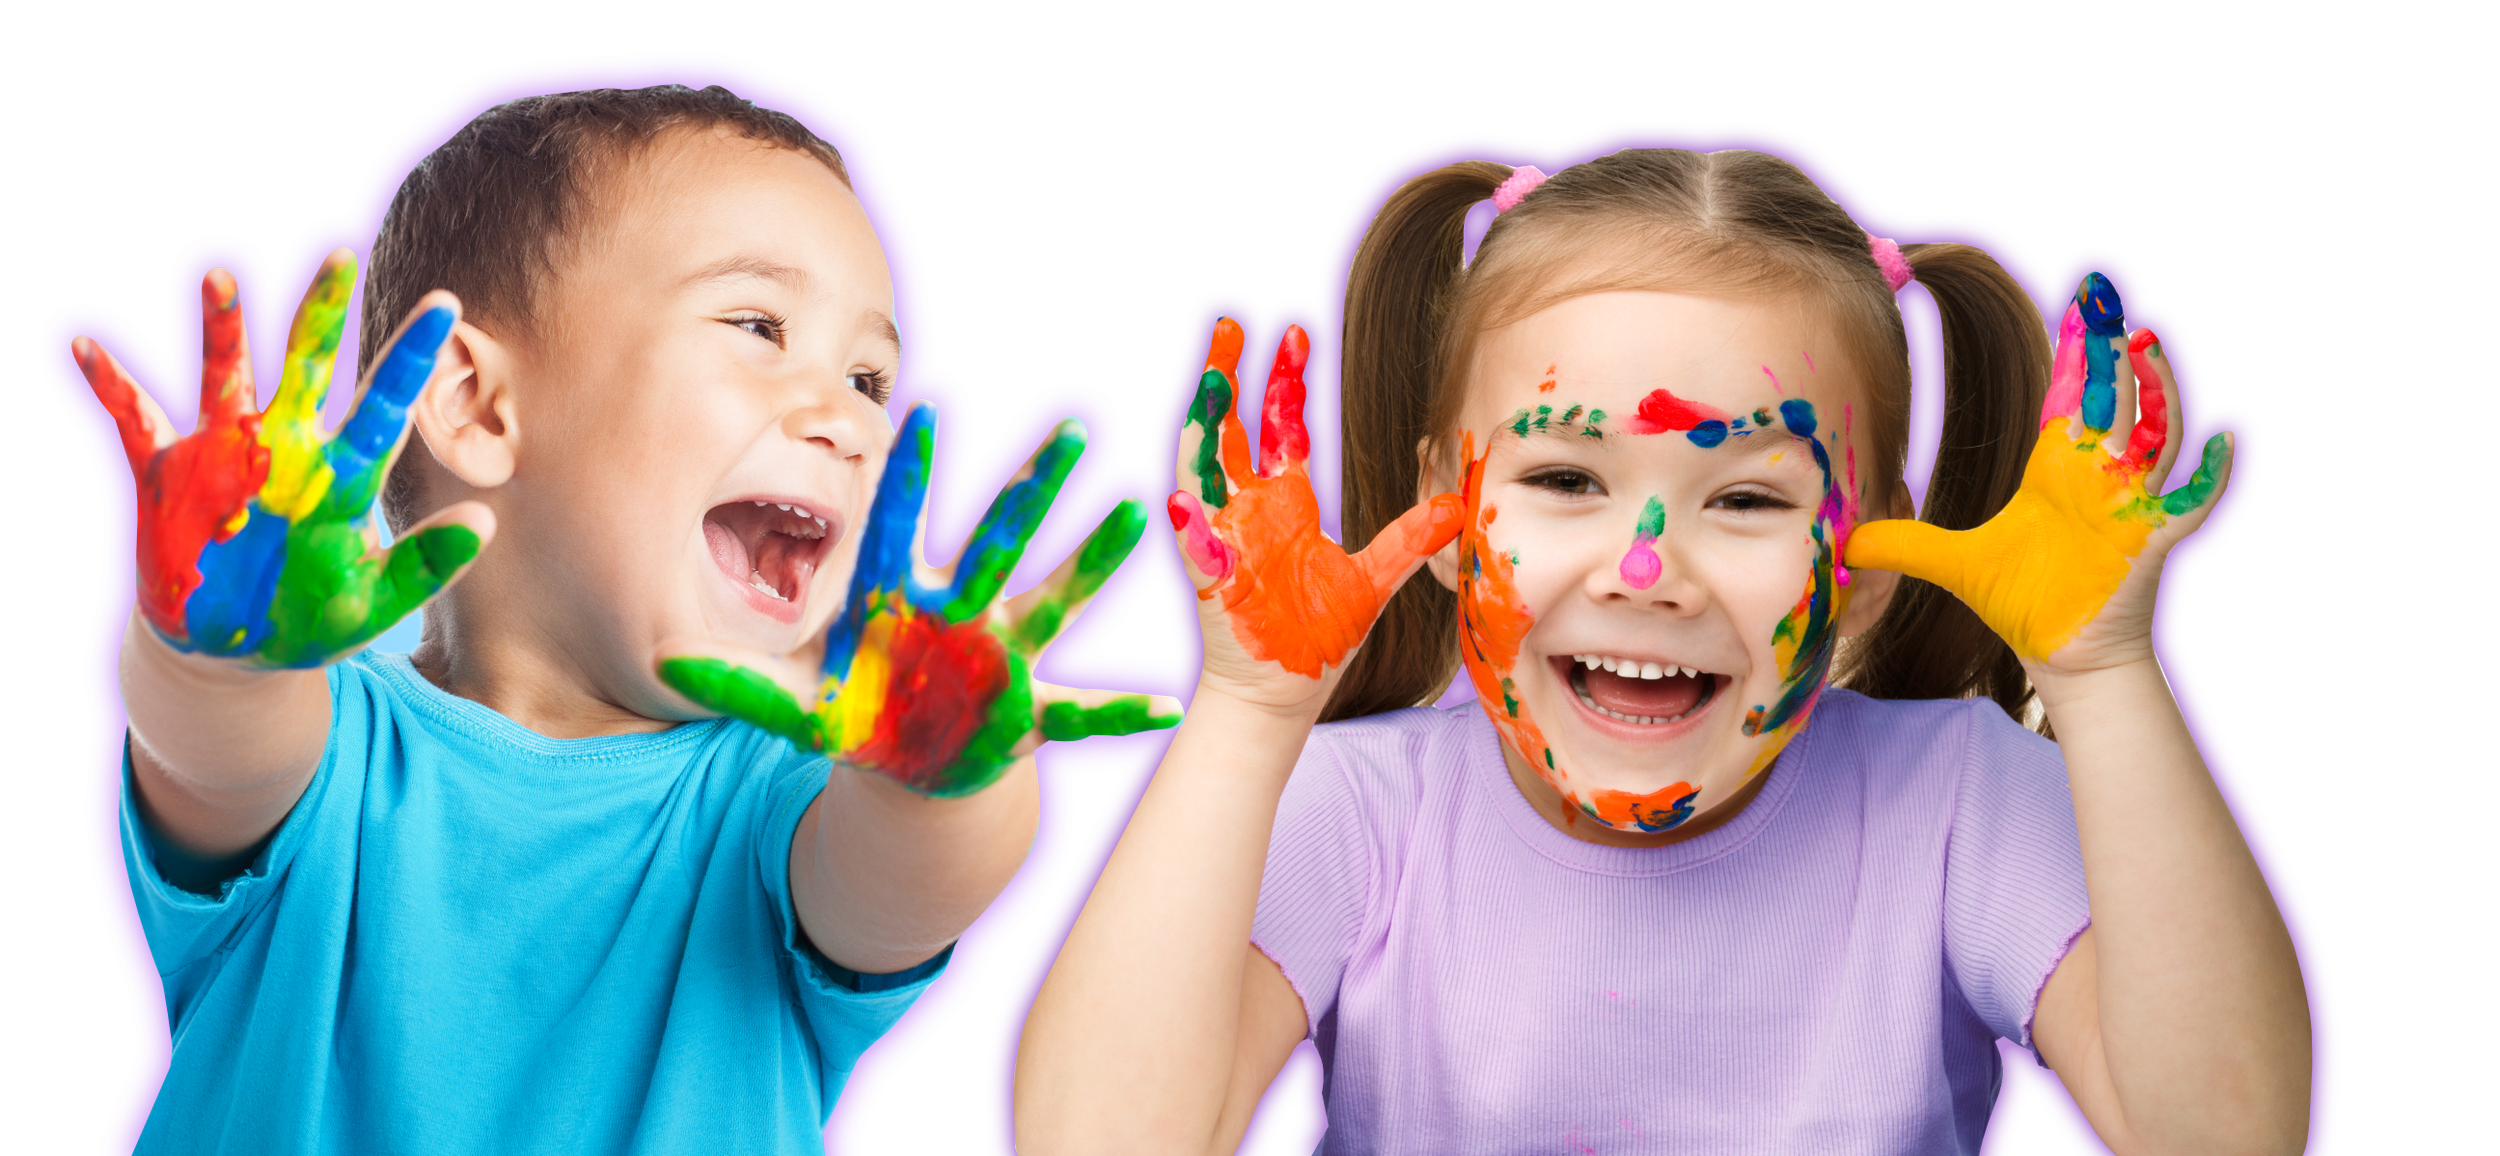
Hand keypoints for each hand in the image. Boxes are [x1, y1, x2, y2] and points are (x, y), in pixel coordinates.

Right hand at [76, 250, 487, 667]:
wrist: (231, 653)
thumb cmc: (309, 620)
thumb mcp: (372, 601)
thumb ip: (424, 565)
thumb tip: (484, 522)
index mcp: (340, 475)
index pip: (384, 405)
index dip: (410, 357)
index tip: (444, 302)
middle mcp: (285, 448)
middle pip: (306, 367)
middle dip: (321, 315)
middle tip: (340, 257)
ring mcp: (224, 455)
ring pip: (225, 377)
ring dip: (221, 330)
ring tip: (217, 278)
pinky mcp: (169, 476)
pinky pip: (136, 421)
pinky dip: (113, 386)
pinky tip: (86, 348)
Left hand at [660, 401, 1179, 796]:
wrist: (912, 760)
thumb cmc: (862, 713)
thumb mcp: (796, 708)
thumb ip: (736, 688)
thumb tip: (664, 665)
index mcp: (901, 600)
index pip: (900, 524)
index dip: (911, 474)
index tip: (920, 410)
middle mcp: (962, 612)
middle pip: (999, 539)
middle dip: (1033, 487)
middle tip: (1071, 426)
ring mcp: (1003, 656)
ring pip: (1056, 599)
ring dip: (1096, 561)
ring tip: (1136, 513)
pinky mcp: (1029, 709)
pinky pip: (1084, 711)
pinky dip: (1126, 712)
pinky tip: (1169, 707)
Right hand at [1165, 318, 1463, 712]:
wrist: (1284, 693)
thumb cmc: (1319, 638)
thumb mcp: (1373, 580)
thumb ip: (1408, 538)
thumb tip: (1455, 503)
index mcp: (1285, 502)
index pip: (1280, 425)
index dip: (1283, 381)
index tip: (1294, 334)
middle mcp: (1248, 510)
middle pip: (1229, 428)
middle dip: (1227, 378)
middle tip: (1230, 328)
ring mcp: (1225, 539)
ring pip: (1201, 469)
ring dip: (1202, 427)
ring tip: (1208, 383)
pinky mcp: (1213, 579)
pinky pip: (1195, 546)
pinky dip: (1189, 525)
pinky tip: (1183, 499)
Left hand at [1846, 273, 2231, 673]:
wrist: (2061, 655)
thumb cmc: (2023, 604)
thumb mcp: (1954, 564)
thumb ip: (1904, 544)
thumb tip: (1845, 540)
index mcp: (2058, 470)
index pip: (2070, 397)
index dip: (2076, 353)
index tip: (2078, 305)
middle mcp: (2099, 476)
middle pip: (2112, 399)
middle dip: (2111, 352)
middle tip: (2109, 300)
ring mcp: (2130, 503)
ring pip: (2156, 433)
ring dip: (2158, 391)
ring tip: (2150, 346)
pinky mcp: (2151, 538)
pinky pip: (2191, 499)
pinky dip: (2211, 473)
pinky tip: (2224, 439)